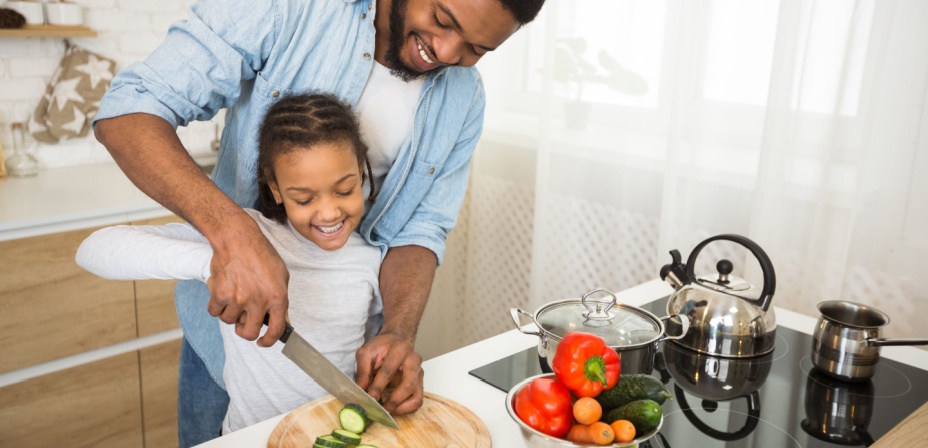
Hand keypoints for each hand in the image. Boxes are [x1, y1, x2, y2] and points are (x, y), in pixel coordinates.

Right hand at [206, 220, 288, 346]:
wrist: (238, 239)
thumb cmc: (260, 254)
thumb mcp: (281, 276)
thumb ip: (279, 299)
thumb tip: (279, 320)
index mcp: (277, 297)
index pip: (276, 330)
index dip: (269, 341)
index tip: (263, 342)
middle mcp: (258, 301)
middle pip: (249, 333)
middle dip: (245, 332)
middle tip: (244, 323)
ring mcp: (238, 299)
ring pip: (229, 321)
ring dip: (231, 313)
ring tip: (234, 296)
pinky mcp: (220, 294)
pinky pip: (215, 312)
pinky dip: (217, 306)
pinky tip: (222, 292)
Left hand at [355, 333, 423, 414]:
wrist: (397, 342)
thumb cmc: (382, 347)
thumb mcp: (367, 352)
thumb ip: (363, 370)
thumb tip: (360, 390)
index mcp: (400, 349)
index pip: (388, 371)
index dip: (377, 387)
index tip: (369, 398)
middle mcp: (414, 361)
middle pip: (408, 385)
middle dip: (393, 401)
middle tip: (379, 408)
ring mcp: (419, 373)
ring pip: (416, 397)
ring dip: (401, 408)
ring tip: (386, 410)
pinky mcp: (420, 383)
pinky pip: (417, 401)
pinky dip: (406, 409)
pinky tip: (393, 408)